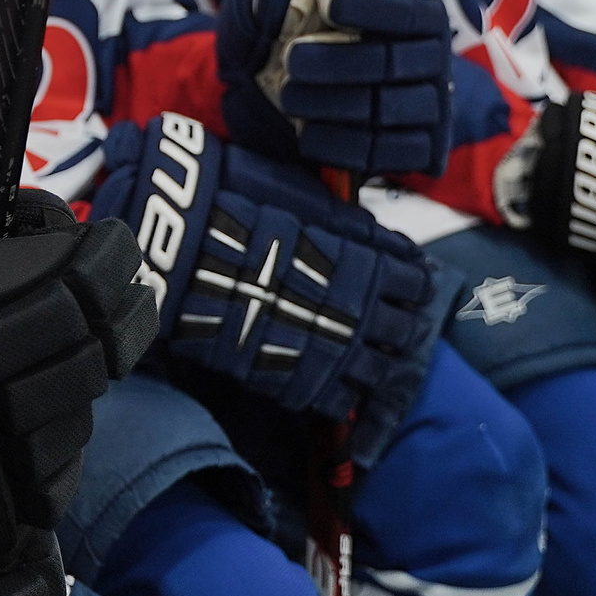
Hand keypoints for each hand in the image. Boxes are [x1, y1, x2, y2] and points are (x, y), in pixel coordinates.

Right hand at [0, 194, 156, 589]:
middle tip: (82, 303)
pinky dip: (31, 458)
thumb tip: (44, 234)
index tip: (106, 248)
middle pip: (89, 353)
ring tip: (23, 373)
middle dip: (97, 323)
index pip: (79, 283)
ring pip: (72, 427)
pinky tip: (0, 430)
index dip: (110, 261)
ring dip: (65, 395)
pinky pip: (36, 490)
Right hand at [90, 112, 444, 464]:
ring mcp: (329, 349)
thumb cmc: (237, 204)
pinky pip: (338, 402)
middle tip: (392, 324)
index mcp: (367, 262)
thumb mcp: (302, 194)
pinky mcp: (296, 381)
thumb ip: (343, 220)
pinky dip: (343, 396)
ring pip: (379, 370)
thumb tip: (374, 231)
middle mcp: (359, 309)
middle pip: (405, 329)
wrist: (181, 244)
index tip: (407, 283)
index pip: (414, 280)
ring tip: (369, 359)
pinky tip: (338, 389)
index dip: (413, 283)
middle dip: (402, 326)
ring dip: (379, 364)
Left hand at [216, 0, 453, 175]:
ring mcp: (433, 107)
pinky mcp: (420, 148)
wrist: (330, 75)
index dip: (368, 8)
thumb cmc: (329, 24)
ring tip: (288, 96)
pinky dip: (343, 146)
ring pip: (386, 110)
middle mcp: (436, 61)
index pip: (404, 12)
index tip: (328, 3)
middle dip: (336, 61)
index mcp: (423, 15)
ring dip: (332, 104)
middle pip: (391, 63)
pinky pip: (387, 154)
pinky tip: (306, 134)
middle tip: (290, 58)